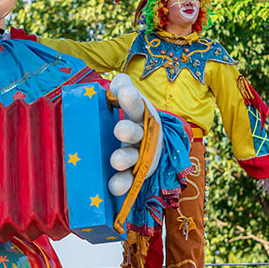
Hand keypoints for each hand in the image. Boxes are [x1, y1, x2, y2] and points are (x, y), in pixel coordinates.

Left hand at [107, 74, 162, 196]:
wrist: (155, 146)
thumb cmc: (136, 121)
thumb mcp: (131, 103)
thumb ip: (122, 89)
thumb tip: (117, 80)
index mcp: (140, 115)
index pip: (136, 105)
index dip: (131, 99)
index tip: (125, 92)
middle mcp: (142, 135)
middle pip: (136, 132)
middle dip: (128, 131)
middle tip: (119, 129)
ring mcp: (140, 156)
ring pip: (132, 157)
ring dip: (124, 159)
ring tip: (115, 161)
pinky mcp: (136, 174)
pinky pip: (129, 180)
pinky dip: (123, 184)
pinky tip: (113, 188)